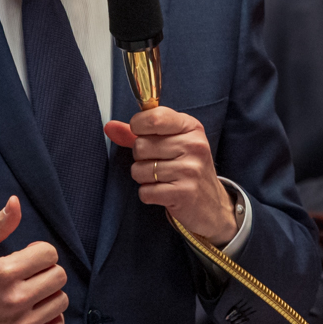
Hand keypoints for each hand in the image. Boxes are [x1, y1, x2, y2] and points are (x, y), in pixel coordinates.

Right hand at [0, 197, 68, 323]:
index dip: (40, 252)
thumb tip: (16, 202)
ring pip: (61, 301)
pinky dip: (51, 319)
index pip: (49, 254)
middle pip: (59, 276)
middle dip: (46, 271)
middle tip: (31, 276)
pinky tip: (35, 312)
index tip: (28, 257)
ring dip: (49, 295)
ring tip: (31, 294)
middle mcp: (14, 300)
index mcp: (3, 272)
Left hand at [103, 106, 238, 245]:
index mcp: (191, 127)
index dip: (138, 127)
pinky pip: (145, 191)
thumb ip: (139, 133)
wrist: (212, 206)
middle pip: (140, 146)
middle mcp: (193, 145)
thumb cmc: (187, 169)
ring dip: (145, 178)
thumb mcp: (170, 143)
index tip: (143, 135)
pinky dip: (149, 194)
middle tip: (160, 164)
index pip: (153, 117)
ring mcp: (190, 170)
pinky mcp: (184, 193)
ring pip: (139, 170)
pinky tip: (164, 193)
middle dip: (141, 158)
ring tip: (163, 179)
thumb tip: (109, 126)